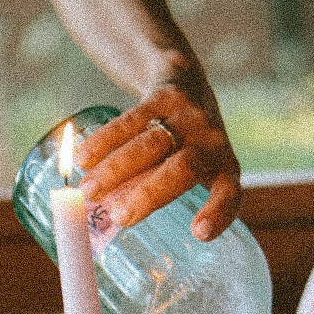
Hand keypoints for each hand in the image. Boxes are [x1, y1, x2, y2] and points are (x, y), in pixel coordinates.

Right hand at [76, 73, 240, 238]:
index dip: (217, 213)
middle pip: (181, 170)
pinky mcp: (164, 96)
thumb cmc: (184, 145)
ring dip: (116, 170)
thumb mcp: (191, 170)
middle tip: (119, 217)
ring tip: (89, 192)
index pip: (229, 194)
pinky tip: (84, 160)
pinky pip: (130, 121)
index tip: (199, 233)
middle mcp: (212, 142)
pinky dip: (105, 142)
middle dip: (148, 195)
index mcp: (224, 168)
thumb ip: (162, 192)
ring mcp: (188, 117)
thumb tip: (112, 218)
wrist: (185, 80)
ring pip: (150, 146)